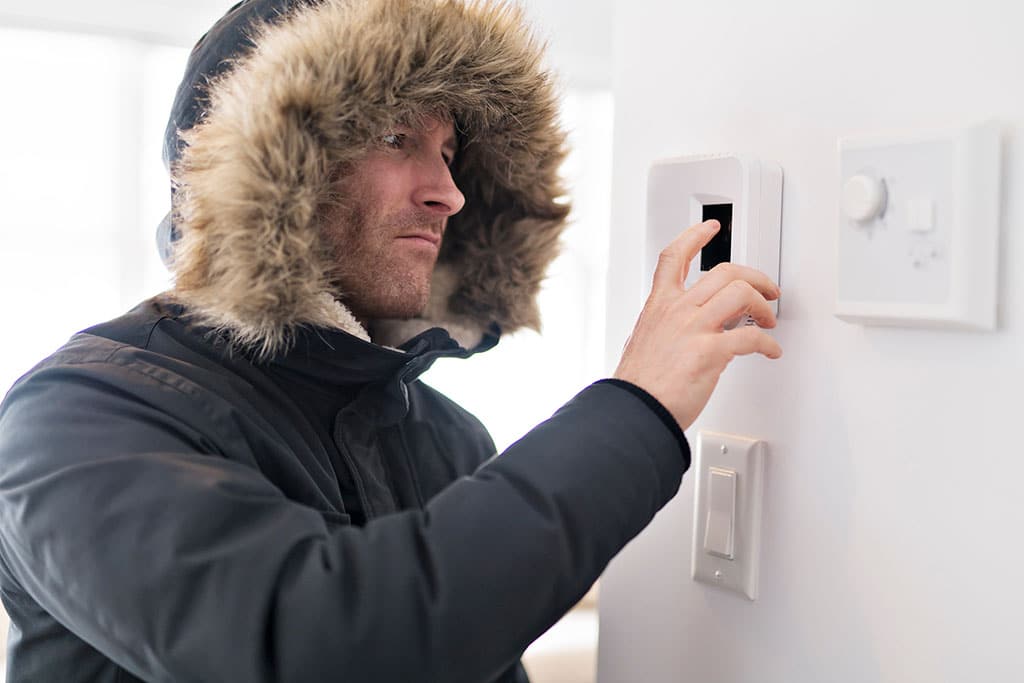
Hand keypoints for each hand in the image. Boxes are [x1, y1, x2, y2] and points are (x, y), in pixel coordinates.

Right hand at [613, 220, 782, 431]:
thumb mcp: (647, 341)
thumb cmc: (640, 386)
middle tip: (767, 290)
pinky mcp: (710, 352)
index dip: (694, 237)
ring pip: (740, 293)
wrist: (635, 410)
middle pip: (724, 271)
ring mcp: (693, 329)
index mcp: (659, 306)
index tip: (710, 228)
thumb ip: (669, 328)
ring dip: (763, 306)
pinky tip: (770, 351)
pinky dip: (768, 343)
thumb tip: (690, 331)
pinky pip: (750, 337)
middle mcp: (677, 311)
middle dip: (755, 277)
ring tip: (769, 321)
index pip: (674, 257)